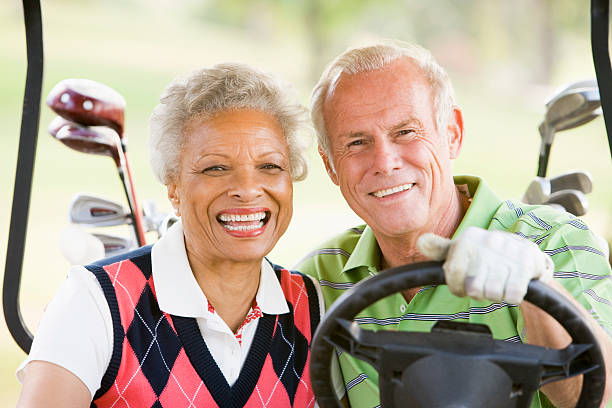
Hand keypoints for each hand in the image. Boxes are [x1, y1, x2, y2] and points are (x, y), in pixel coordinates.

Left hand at [417, 226, 553, 303]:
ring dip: (495, 295)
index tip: (462, 287)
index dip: (457, 287)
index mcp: (467, 239)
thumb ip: (439, 249)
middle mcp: (488, 240)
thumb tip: (421, 241)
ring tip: (498, 283)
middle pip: (473, 289)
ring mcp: (509, 251)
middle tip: (484, 284)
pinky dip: (511, 296)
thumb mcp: (459, 249)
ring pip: (492, 294)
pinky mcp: (527, 263)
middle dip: (478, 292)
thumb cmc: (484, 254)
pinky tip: (511, 285)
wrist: (524, 251)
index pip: (452, 273)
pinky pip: (513, 295)